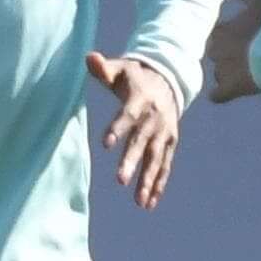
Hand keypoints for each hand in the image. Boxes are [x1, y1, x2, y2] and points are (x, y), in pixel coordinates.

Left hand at [88, 53, 181, 207]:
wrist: (167, 80)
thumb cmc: (134, 77)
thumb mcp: (120, 68)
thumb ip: (104, 68)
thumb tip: (90, 58)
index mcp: (140, 99)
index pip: (128, 115)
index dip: (117, 128)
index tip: (105, 144)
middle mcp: (154, 118)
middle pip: (142, 142)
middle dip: (131, 161)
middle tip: (119, 180)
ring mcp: (164, 132)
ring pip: (156, 159)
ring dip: (148, 180)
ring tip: (139, 202)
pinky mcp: (170, 143)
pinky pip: (165, 165)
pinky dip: (159, 184)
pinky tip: (149, 203)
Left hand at [204, 0, 260, 103]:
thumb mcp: (259, 0)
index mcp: (220, 31)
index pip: (214, 33)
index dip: (226, 34)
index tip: (239, 35)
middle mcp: (216, 51)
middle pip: (215, 52)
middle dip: (227, 52)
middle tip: (244, 52)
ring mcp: (223, 71)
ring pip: (218, 72)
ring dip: (227, 71)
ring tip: (245, 70)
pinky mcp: (232, 88)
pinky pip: (217, 95)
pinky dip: (220, 94)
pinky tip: (225, 91)